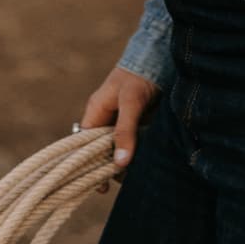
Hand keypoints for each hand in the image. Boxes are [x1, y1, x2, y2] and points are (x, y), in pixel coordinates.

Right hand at [79, 66, 161, 192]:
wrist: (160, 57)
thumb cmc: (139, 76)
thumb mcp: (131, 103)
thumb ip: (125, 130)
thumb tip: (120, 163)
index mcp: (96, 111)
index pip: (85, 144)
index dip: (89, 164)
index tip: (99, 186)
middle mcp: (106, 118)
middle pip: (102, 149)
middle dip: (109, 166)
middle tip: (121, 183)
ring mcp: (122, 120)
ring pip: (119, 148)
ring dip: (126, 161)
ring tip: (136, 177)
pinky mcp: (139, 122)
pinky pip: (134, 143)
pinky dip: (138, 153)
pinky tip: (146, 165)